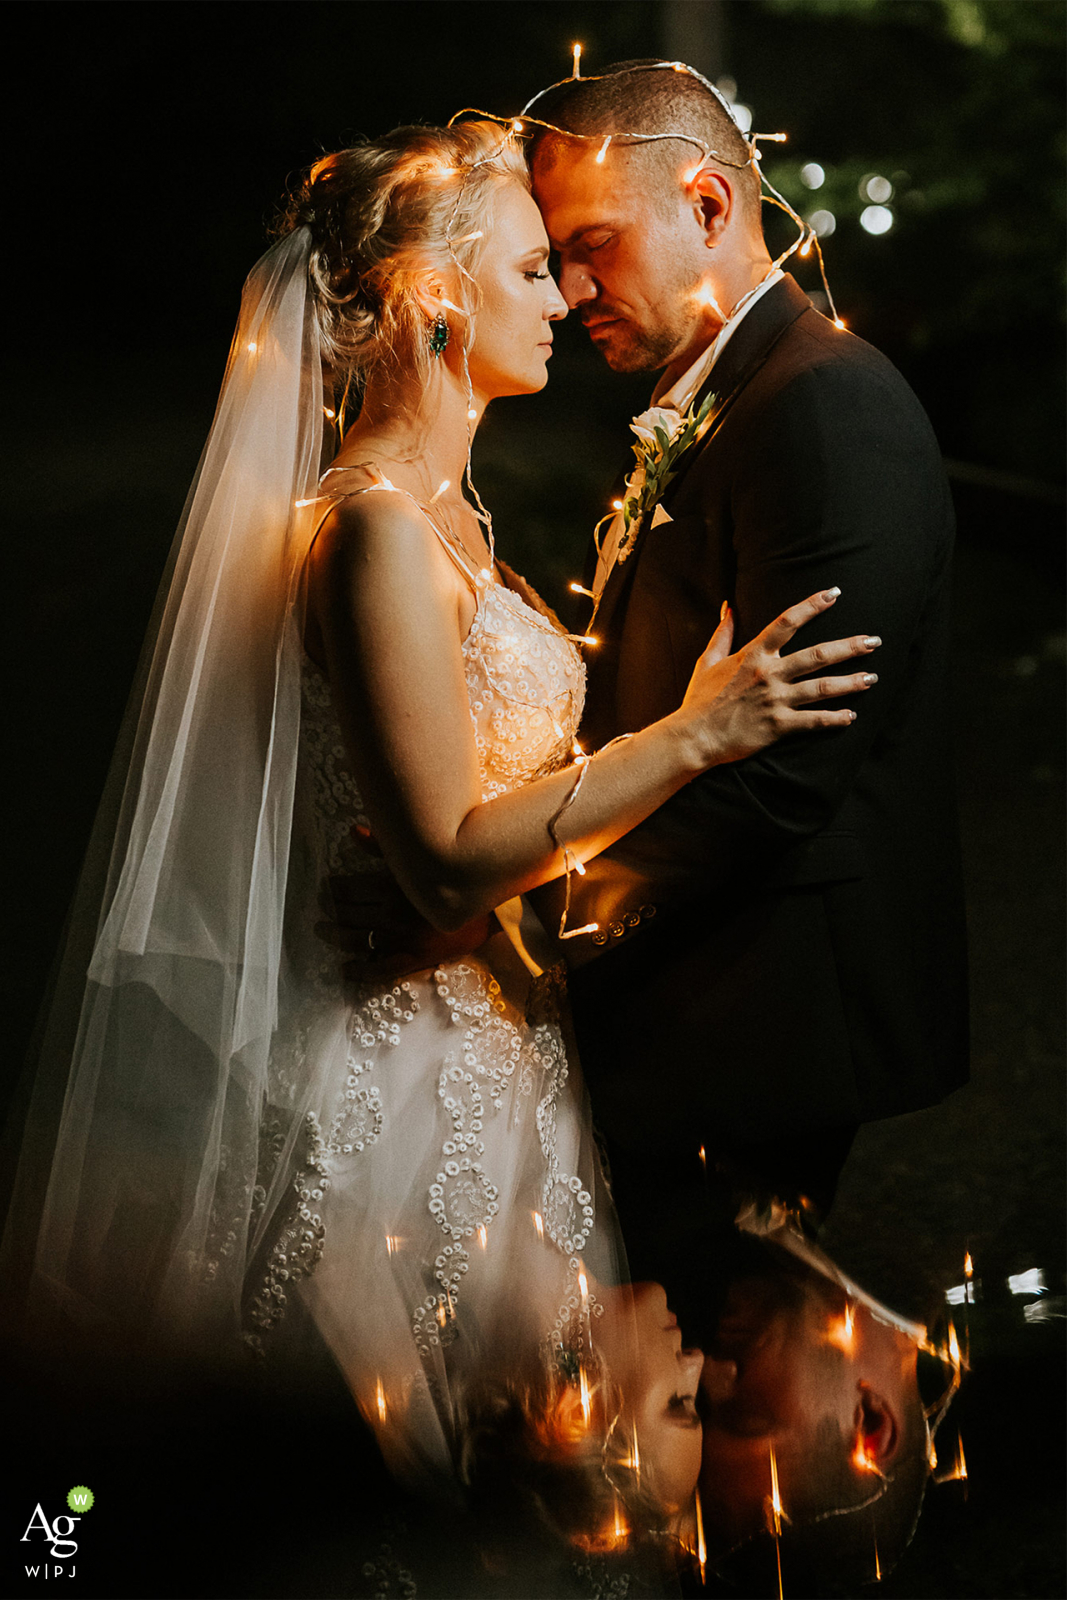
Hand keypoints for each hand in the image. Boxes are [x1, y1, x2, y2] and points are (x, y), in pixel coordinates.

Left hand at [317, 830, 492, 983]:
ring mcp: (402, 938)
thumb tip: (354, 831)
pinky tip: (346, 968)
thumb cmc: (453, 877)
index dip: (332, 890)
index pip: (349, 890)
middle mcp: (392, 913)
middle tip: (320, 910)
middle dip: (331, 911)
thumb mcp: (418, 857)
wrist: (489, 906)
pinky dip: (360, 970)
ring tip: (324, 931)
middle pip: (349, 914)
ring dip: (336, 936)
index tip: (325, 889)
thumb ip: (382, 846)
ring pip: (357, 940)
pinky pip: (380, 968)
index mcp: (391, 886)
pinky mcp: (415, 958)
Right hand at [676, 588, 880, 767]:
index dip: (813, 605)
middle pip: (817, 655)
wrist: (693, 737)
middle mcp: (768, 674)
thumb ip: (723, 633)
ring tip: (872, 678)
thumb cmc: (699, 700)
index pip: (787, 622)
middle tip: (874, 641)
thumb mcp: (708, 661)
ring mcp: (775, 700)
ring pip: (822, 688)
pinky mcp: (778, 726)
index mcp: (753, 655)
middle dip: (849, 647)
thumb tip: (729, 607)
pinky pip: (813, 721)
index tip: (835, 593)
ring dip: (851, 683)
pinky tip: (851, 716)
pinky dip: (834, 719)